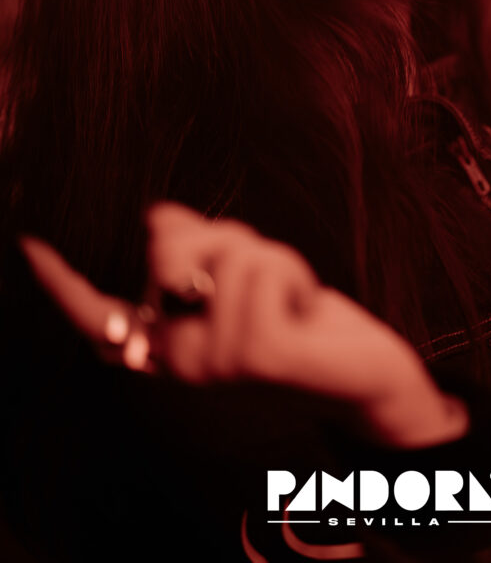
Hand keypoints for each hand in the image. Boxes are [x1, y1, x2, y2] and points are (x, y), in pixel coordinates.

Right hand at [21, 202, 467, 447]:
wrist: (360, 371)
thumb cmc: (296, 319)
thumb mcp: (238, 276)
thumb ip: (191, 247)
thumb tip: (158, 217)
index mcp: (168, 345)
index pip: (103, 315)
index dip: (61, 283)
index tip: (30, 245)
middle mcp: (177, 362)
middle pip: (170, 246)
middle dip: (222, 235)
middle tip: (262, 280)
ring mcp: (213, 363)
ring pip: (229, 249)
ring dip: (273, 257)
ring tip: (290, 301)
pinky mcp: (255, 355)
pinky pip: (265, 266)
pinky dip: (296, 271)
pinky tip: (306, 313)